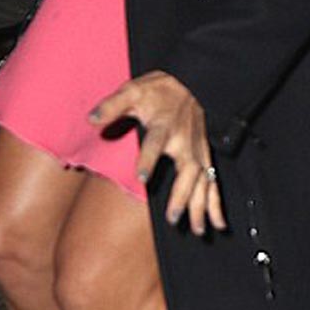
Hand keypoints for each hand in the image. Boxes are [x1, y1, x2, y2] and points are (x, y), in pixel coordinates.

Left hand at [88, 71, 226, 235]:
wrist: (192, 80)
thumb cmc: (158, 89)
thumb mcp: (132, 91)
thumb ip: (112, 106)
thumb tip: (90, 119)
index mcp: (163, 125)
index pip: (155, 144)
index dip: (148, 160)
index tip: (142, 177)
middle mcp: (183, 140)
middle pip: (187, 170)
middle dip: (182, 195)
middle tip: (173, 218)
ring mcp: (197, 150)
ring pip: (203, 181)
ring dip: (201, 205)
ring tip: (198, 229)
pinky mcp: (205, 155)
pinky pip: (213, 181)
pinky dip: (217, 203)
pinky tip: (218, 222)